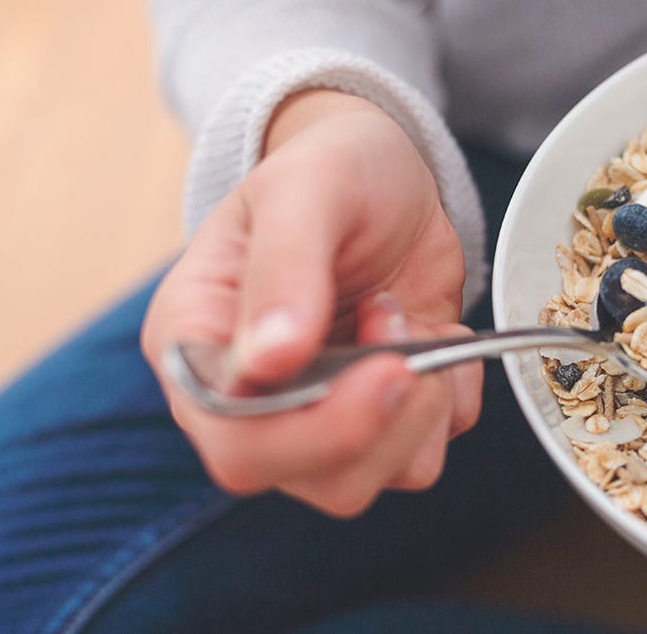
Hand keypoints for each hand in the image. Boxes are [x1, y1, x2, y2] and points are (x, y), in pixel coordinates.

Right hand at [141, 90, 482, 516]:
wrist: (386, 171)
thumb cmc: (329, 167)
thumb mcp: (305, 190)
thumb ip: (284, 267)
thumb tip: (270, 360)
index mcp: (197, 344)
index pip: (234, 441)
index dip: (314, 432)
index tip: (385, 372)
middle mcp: (249, 398)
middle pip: (310, 477)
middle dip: (382, 419)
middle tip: (404, 329)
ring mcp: (314, 415)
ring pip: (368, 479)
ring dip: (418, 408)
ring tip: (407, 319)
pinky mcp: (377, 416)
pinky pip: (423, 455)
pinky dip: (449, 402)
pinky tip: (434, 334)